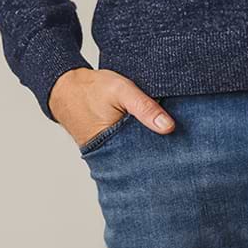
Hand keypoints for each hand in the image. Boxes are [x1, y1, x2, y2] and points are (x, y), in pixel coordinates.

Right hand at [50, 66, 175, 147]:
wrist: (64, 87)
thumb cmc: (91, 88)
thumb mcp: (121, 91)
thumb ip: (144, 107)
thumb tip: (169, 126)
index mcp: (114, 145)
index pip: (146, 158)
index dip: (165, 154)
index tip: (183, 152)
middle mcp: (110, 154)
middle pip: (142, 160)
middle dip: (159, 154)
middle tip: (181, 150)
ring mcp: (108, 152)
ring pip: (135, 155)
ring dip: (149, 148)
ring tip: (169, 144)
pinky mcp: (107, 147)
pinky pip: (128, 149)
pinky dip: (138, 143)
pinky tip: (151, 136)